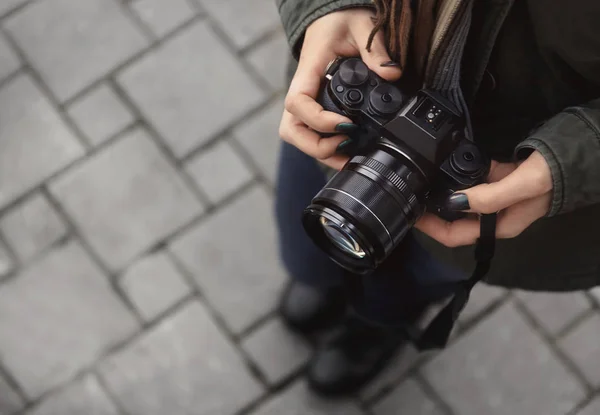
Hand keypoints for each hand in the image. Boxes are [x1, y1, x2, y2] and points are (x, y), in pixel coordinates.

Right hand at [279, 9, 402, 169]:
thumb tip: (392, 74)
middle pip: (291, 130)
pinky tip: (347, 151)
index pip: (297, 103)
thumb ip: (375, 50)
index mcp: (307, 72)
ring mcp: (305, 104)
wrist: (331, 20)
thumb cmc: (340, 21)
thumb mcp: (360, 26)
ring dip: (320, 152)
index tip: (346, 124)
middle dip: (316, 146)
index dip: (319, 120)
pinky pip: (310, 136)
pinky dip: (326, 149)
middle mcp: (301, 91)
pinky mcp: (313, 110)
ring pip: (298, 137)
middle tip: (346, 143)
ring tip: (349, 152)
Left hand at [415, 151, 552, 246]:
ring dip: (443, 191)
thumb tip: (455, 201)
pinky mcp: (500, 179)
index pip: (456, 235)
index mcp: (500, 225)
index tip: (413, 214)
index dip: (431, 228)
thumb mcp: (522, 186)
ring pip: (461, 199)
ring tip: (421, 181)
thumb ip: (490, 197)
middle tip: (411, 195)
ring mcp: (497, 197)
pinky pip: (474, 179)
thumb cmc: (557, 175)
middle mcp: (496, 215)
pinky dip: (461, 172)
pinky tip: (451, 163)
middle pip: (454, 219)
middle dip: (431, 211)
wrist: (580, 154)